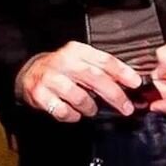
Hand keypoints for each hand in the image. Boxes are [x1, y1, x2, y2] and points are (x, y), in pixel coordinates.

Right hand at [15, 42, 142, 121]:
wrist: (30, 73)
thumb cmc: (62, 70)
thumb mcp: (80, 62)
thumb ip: (102, 70)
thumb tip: (130, 84)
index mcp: (76, 51)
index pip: (103, 59)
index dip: (122, 72)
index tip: (135, 83)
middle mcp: (63, 61)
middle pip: (94, 78)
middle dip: (114, 94)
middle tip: (126, 107)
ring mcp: (50, 77)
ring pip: (79, 96)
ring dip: (90, 107)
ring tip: (90, 109)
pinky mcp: (39, 94)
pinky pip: (62, 111)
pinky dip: (72, 115)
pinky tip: (73, 112)